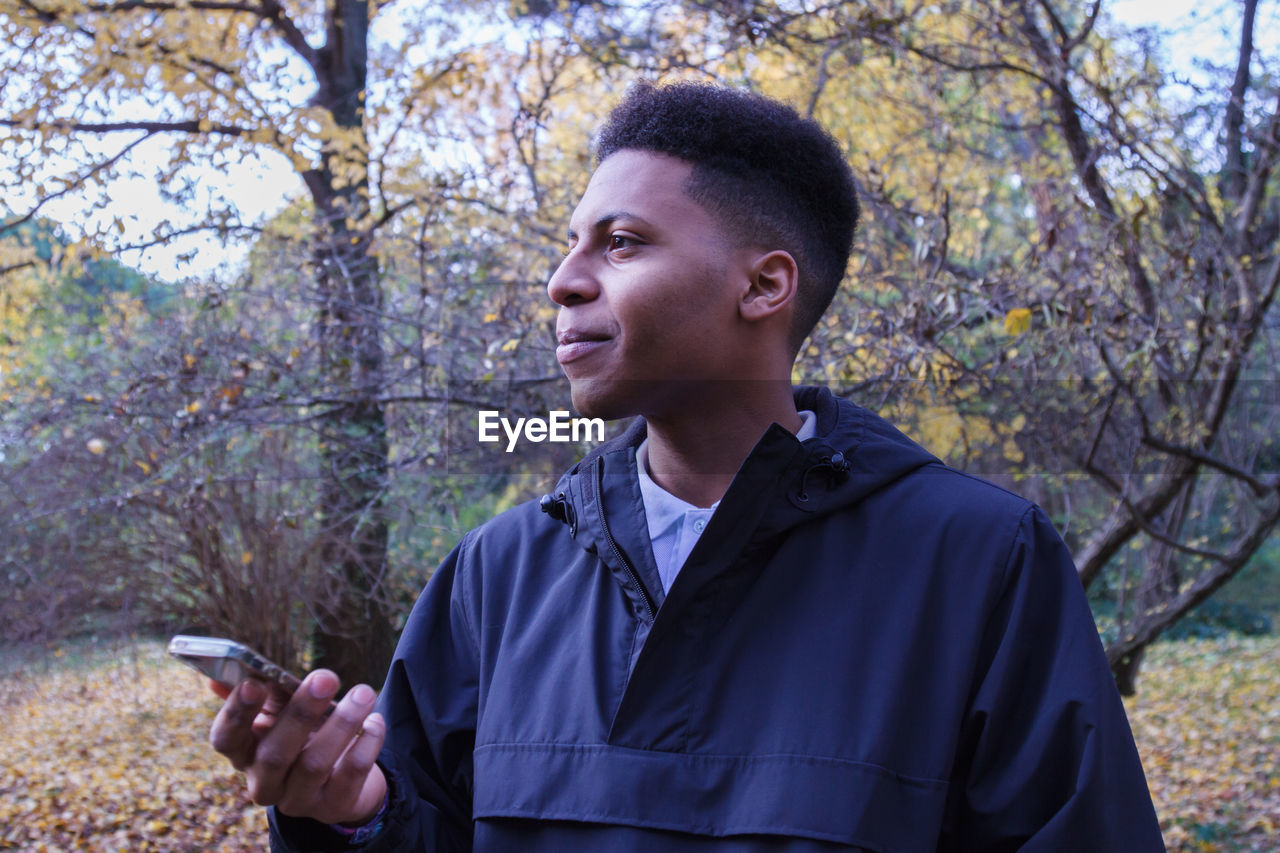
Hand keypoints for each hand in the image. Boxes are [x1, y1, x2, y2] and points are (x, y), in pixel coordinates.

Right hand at [209, 670, 387, 825]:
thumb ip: (265, 694)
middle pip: (274, 754)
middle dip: (301, 713)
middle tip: (326, 678)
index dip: (237, 713)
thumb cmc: (304, 737)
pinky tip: (375, 720)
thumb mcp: (282, 715)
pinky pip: (351, 773)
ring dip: (342, 723)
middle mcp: (264, 783)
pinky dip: (367, 743)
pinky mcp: (333, 807)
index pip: (226, 739)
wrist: (341, 781)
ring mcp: (297, 800)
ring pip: (315, 763)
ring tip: (364, 693)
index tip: (255, 683)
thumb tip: (236, 671)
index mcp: (244, 754)